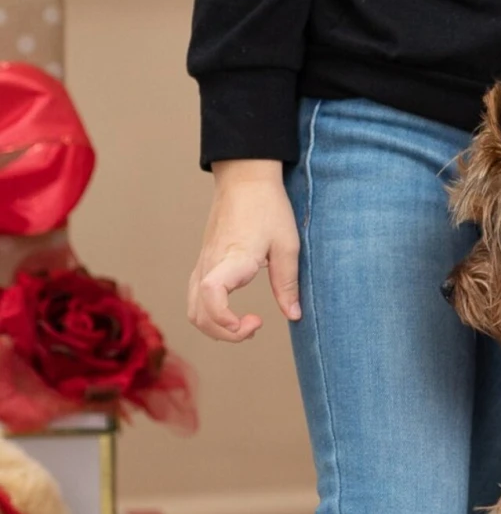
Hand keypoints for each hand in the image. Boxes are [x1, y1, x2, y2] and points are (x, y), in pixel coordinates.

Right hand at [187, 159, 300, 342]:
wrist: (245, 180)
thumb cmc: (269, 208)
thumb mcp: (287, 245)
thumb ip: (288, 283)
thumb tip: (294, 315)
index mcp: (233, 258)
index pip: (211, 294)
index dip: (225, 318)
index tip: (252, 322)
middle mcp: (211, 264)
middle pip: (199, 313)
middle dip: (225, 333)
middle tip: (255, 326)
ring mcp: (203, 264)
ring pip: (193, 309)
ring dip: (215, 327)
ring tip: (244, 323)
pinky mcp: (203, 263)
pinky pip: (195, 297)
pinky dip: (209, 314)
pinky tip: (233, 310)